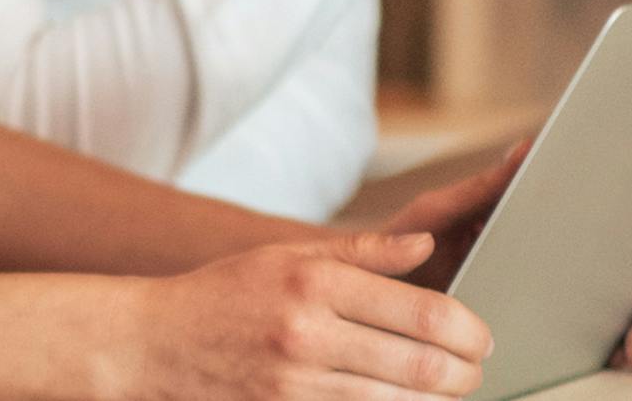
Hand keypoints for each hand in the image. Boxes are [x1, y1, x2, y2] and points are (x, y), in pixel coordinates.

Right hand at [117, 233, 489, 399]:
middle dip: (466, 373)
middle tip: (475, 369)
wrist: (150, 343)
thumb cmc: (221, 295)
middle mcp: (308, 332)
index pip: (424, 313)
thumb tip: (426, 246)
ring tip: (448, 389)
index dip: (469, 331)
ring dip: (440, 400)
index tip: (481, 337)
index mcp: (314, 282)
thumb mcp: (284, 256)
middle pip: (423, 365)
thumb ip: (361, 251)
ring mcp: (297, 382)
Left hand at [376, 138, 631, 372]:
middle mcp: (551, 261)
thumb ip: (486, 187)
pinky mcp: (530, 330)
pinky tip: (619, 362)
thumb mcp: (441, 210)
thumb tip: (528, 149)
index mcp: (537, 225)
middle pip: (622, 279)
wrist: (364, 285)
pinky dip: (608, 352)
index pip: (609, 223)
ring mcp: (545, 297)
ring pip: (611, 316)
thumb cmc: (404, 240)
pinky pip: (581, 343)